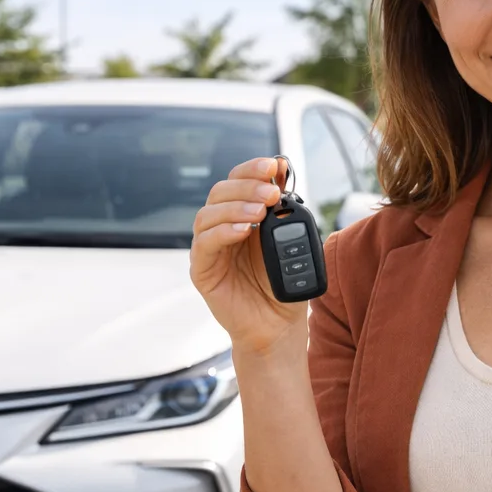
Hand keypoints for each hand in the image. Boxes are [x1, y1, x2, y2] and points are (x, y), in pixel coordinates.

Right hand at [190, 157, 307, 353]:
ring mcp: (209, 249)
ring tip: (260, 212)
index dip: (251, 169)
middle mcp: (221, 228)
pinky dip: (223, 232)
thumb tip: (282, 168)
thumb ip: (283, 207)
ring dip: (235, 207)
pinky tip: (243, 230)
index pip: (237, 181)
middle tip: (271, 193)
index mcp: (240, 216)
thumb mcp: (288, 240)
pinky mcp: (202, 271)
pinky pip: (205, 245)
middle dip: (247, 187)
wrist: (278, 326)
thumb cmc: (281, 284)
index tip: (273, 165)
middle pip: (219, 192)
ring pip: (208, 215)